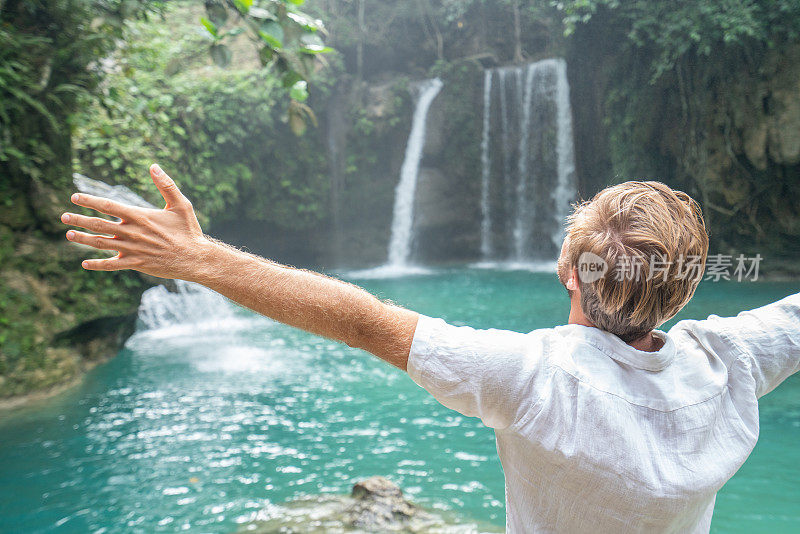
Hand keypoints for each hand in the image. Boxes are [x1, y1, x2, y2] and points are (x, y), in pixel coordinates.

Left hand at [61, 164, 208, 279]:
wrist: (194, 258)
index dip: (90, 201)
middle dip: (79, 219)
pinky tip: (85, 263)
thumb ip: (166, 185)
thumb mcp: (181, 205)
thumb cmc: (189, 231)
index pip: (108, 206)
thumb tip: (154, 166)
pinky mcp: (135, 263)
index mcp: (140, 216)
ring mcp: (132, 249)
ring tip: (69, 234)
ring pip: (101, 243)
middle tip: (63, 216)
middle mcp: (132, 232)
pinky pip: (112, 265)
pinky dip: (97, 264)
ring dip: (83, 239)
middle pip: (99, 224)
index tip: (75, 197)